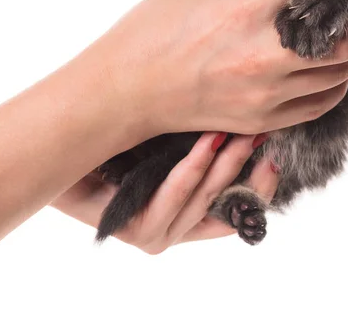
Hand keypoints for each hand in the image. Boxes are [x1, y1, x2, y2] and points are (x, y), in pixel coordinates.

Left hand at [51, 133, 278, 253]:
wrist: (71, 152)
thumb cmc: (124, 145)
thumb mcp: (174, 143)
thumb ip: (206, 141)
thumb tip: (247, 114)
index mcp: (190, 213)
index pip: (239, 209)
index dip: (262, 184)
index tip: (276, 151)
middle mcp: (178, 229)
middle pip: (228, 200)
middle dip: (249, 164)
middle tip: (265, 131)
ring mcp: (159, 234)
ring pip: (205, 197)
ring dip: (226, 162)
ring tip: (240, 129)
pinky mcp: (140, 231)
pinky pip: (177, 194)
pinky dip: (194, 166)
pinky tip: (207, 140)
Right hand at [88, 0, 347, 141]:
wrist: (123, 92)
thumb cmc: (148, 31)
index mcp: (242, 8)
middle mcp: (261, 53)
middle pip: (345, 37)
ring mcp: (265, 92)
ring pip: (339, 73)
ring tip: (337, 36)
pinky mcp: (261, 119)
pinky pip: (319, 103)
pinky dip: (333, 83)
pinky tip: (323, 69)